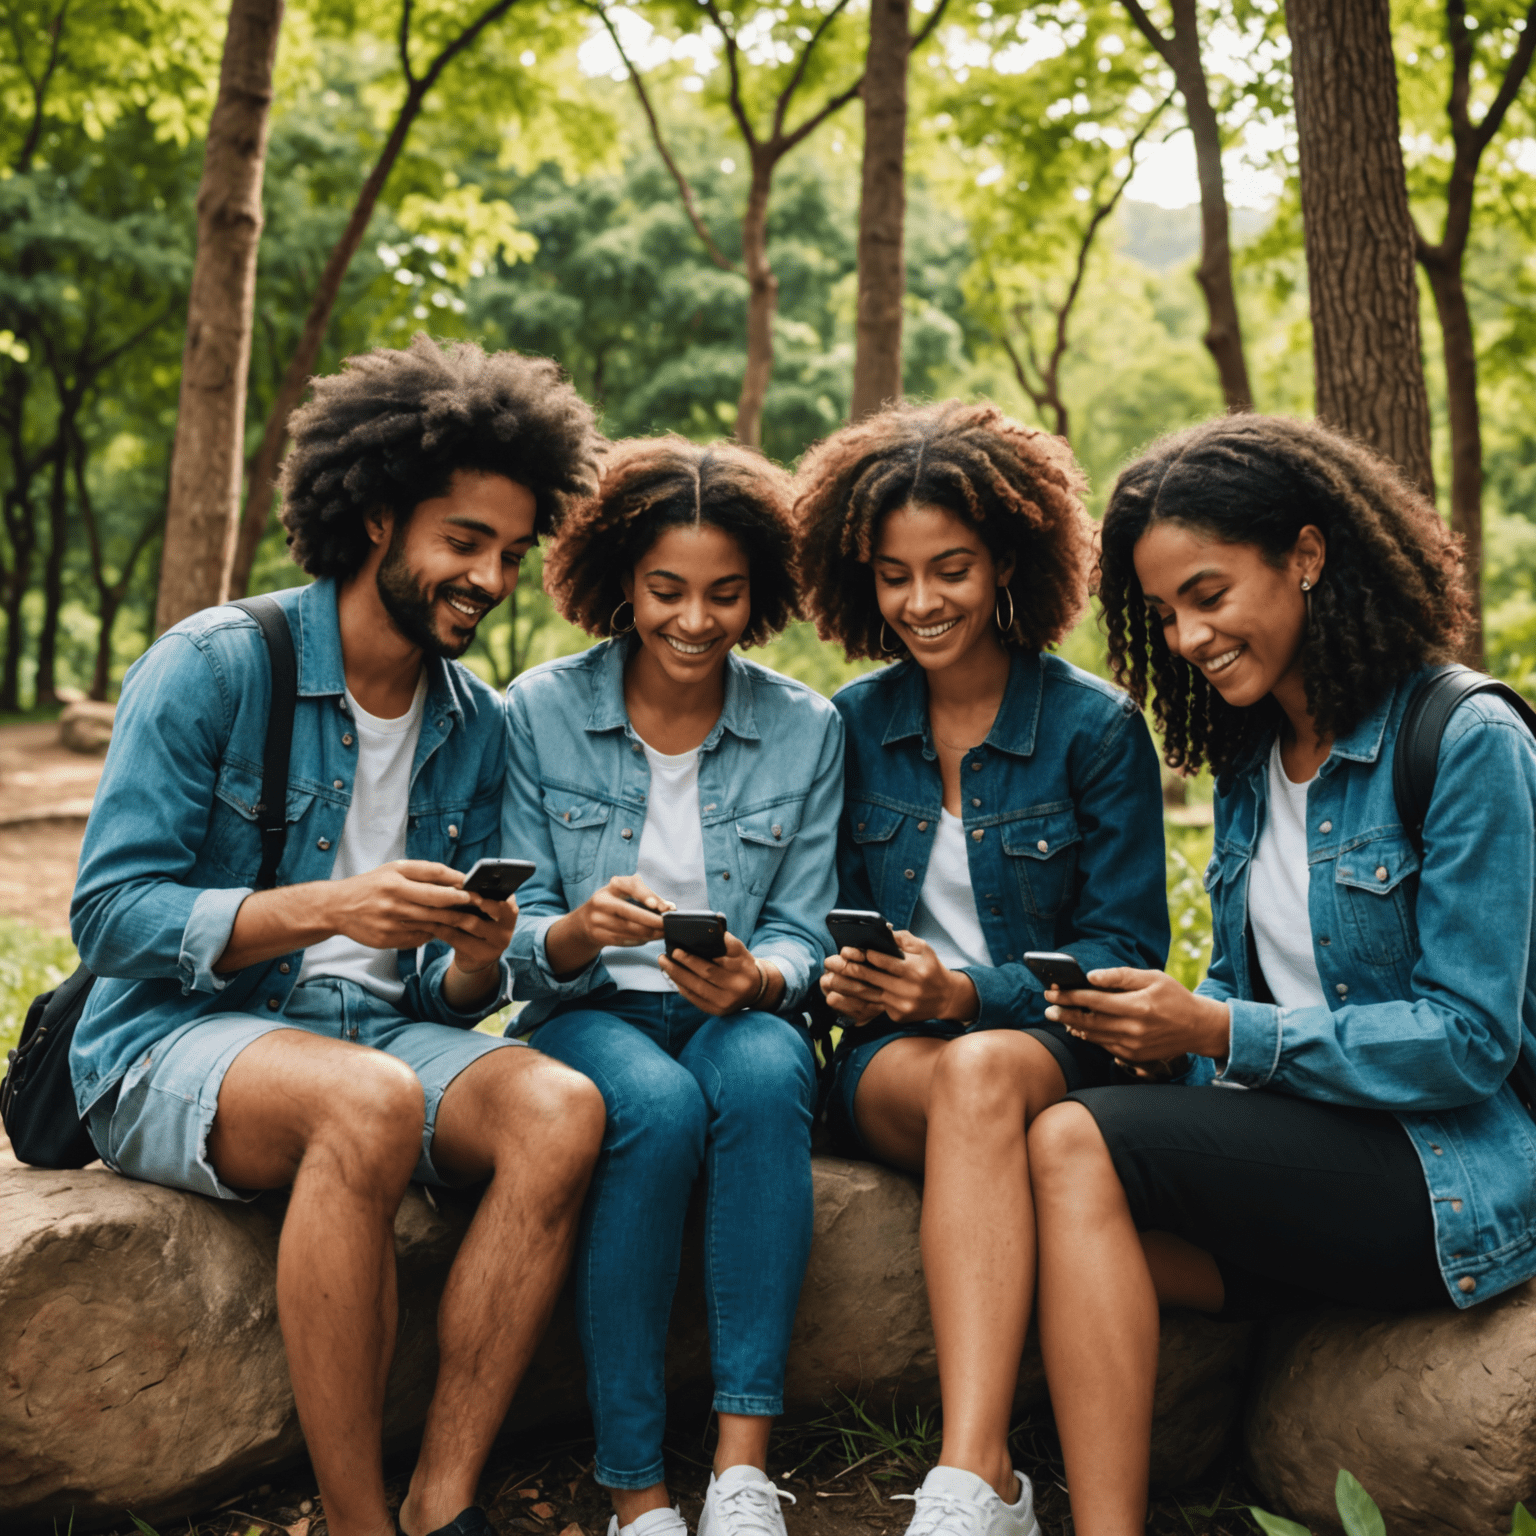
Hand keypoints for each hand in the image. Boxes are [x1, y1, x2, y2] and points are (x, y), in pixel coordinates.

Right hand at [328, 860, 512, 953]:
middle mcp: (392, 902)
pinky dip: (431, 933)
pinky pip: (418, 938)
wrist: (337, 907)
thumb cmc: (372, 884)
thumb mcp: (394, 869)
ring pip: (430, 924)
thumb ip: (425, 872)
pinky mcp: (387, 940)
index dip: (458, 888)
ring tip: (465, 918)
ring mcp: (389, 924)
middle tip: (477, 906)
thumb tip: (457, 878)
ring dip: (450, 922)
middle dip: (460, 907)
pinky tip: (440, 929)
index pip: (435, 884)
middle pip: (436, 907)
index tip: (474, 889)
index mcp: (395, 881)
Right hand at [544, 875, 671, 977]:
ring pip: (631, 930)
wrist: (584, 921)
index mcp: (610, 886)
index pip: (630, 886)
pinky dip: (641, 940)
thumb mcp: (624, 892)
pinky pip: (626, 940)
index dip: (647, 895)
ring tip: (664, 933)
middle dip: (654, 921)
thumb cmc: (613, 903)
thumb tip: (670, 907)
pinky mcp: (600, 936)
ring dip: (651, 933)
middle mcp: (601, 902)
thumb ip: (647, 896)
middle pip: (631, 913)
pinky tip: (650, 938)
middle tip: (670, 925)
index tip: (663, 907)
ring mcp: (598, 921)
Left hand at [660, 931, 778, 1016]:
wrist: (756, 990)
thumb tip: (707, 932)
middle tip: (667, 955)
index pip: (718, 960)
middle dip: (683, 964)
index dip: (695, 958)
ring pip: (697, 988)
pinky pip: (695, 999)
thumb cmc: (743, 965)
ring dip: (677, 976)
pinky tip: (674, 978)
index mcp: (741, 969)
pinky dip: (682, 988)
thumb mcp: (741, 951)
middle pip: (705, 974)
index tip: (677, 950)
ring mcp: (726, 1002)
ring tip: (664, 964)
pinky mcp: (717, 1011)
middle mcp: (735, 987)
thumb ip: (727, 942)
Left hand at [823, 931, 976, 1024]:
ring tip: (828, 980)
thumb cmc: (931, 968)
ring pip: (868, 995)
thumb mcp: (924, 949)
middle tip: (831, 962)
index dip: (868, 956)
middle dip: (850, 970)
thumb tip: (882, 930)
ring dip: (846, 988)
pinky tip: (841, 995)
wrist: (946, 998)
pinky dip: (857, 1000)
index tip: (849, 950)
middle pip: (873, 979)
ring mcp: (903, 1005)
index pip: (888, 963)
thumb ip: (903, 939)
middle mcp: (909, 990)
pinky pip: (874, 1006)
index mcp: (916, 971)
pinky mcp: (898, 1016)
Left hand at [1043, 966, 1230, 1062]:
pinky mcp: (1133, 1056)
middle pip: (1089, 1021)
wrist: (1197, 1027)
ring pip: (1094, 1036)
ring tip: (1058, 1016)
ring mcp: (1133, 1046)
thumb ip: (1120, 976)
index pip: (1095, 1000)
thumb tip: (1091, 976)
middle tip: (1047, 1007)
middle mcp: (1134, 1029)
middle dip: (1065, 1013)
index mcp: (1138, 1006)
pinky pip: (1104, 1045)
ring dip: (1073, 1026)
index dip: (1071, 995)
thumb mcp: (1152, 977)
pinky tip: (1079, 1028)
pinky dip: (1089, 1036)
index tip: (1052, 990)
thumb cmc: (1173, 996)